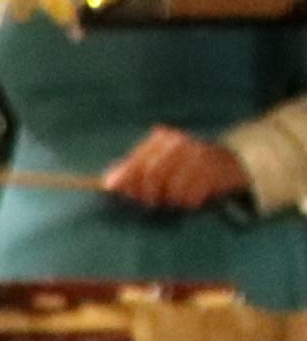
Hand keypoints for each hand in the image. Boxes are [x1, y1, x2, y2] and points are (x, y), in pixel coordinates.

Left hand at [103, 124, 252, 213]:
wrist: (232, 161)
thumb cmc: (187, 165)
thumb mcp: (159, 162)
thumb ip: (132, 170)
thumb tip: (108, 183)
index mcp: (162, 138)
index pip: (136, 162)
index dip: (125, 180)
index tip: (119, 191)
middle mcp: (180, 143)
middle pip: (151, 176)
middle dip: (147, 194)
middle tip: (152, 201)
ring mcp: (199, 156)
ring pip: (171, 189)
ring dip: (171, 200)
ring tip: (177, 198)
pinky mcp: (215, 171)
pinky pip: (191, 196)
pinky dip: (189, 202)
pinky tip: (193, 197)